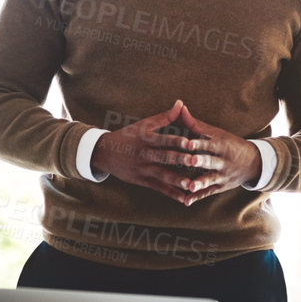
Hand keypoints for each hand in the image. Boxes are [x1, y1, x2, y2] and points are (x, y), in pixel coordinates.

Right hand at [89, 100, 259, 205]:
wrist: (104, 153)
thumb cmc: (128, 135)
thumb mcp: (144, 125)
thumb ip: (165, 117)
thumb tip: (180, 103)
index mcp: (146, 139)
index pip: (163, 140)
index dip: (177, 141)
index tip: (191, 143)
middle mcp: (144, 154)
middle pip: (164, 157)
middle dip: (180, 160)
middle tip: (196, 161)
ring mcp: (143, 169)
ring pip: (162, 175)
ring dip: (177, 180)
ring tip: (191, 185)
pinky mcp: (142, 181)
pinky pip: (159, 188)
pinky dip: (172, 193)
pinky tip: (184, 198)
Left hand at [164, 100, 260, 204]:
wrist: (255, 163)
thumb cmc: (230, 144)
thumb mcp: (217, 133)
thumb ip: (196, 123)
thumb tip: (180, 106)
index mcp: (221, 145)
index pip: (209, 143)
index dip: (198, 143)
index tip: (188, 142)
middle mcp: (223, 161)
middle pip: (210, 161)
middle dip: (201, 161)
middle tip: (190, 160)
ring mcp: (222, 175)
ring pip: (210, 179)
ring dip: (199, 183)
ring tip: (189, 186)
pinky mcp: (220, 187)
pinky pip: (208, 192)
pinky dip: (198, 197)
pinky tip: (186, 201)